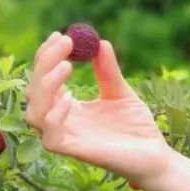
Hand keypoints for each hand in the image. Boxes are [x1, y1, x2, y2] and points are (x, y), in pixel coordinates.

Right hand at [23, 32, 172, 190]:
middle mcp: (62, 122)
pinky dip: (54, 119)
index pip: (44, 80)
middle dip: (44, 64)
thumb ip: (108, 71)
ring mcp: (68, 138)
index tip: (61, 35)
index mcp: (67, 107)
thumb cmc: (136, 127)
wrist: (156, 155)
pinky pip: (52, 139)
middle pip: (34, 93)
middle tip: (65, 43)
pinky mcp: (78, 153)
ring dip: (45, 87)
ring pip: (34, 115)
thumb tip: (100, 42)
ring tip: (67, 67)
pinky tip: (69, 100)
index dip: (47, 57)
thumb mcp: (121, 92)